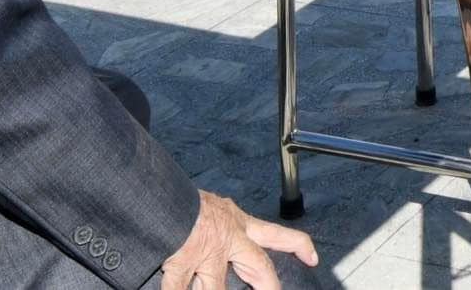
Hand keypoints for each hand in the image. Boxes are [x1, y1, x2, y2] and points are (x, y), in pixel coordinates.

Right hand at [161, 191, 318, 289]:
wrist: (159, 191)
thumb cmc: (181, 195)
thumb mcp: (208, 204)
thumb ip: (220, 219)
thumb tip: (219, 224)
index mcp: (236, 221)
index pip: (274, 233)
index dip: (297, 246)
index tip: (312, 256)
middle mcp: (227, 238)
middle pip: (258, 266)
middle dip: (268, 284)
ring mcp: (206, 253)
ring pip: (218, 287)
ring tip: (212, 288)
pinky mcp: (183, 262)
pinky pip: (180, 288)